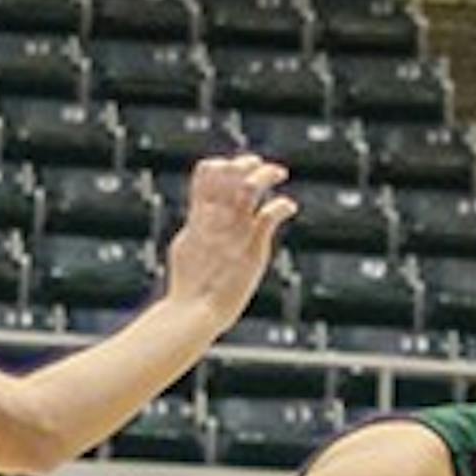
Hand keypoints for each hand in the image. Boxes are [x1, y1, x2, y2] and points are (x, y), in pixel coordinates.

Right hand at [163, 155, 297, 329]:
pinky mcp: (252, 249)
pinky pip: (270, 216)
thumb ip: (195, 228)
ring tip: (278, 173)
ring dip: (266, 174)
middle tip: (257, 166)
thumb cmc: (190, 290)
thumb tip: (195, 218)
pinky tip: (289, 207)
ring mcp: (234, 232)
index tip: (234, 168)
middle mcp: (217, 219)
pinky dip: (283, 207)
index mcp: (199, 216)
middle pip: (229, 172)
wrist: (194, 312)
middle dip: (245, 163)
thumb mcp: (186, 249)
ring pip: (250, 186)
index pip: (207, 173)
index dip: (222, 164)